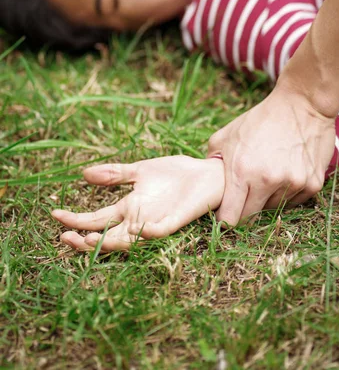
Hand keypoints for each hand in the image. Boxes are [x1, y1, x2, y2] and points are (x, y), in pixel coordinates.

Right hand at [52, 155, 223, 251]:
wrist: (208, 173)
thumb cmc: (176, 173)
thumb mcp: (140, 170)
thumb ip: (115, 174)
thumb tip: (83, 174)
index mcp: (129, 207)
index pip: (97, 218)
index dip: (76, 219)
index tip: (55, 214)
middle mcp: (139, 218)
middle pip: (107, 236)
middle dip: (85, 240)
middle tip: (66, 237)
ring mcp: (156, 221)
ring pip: (128, 241)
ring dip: (110, 242)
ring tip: (88, 239)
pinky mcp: (175, 220)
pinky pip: (160, 231)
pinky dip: (150, 233)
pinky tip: (137, 229)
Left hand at [208, 83, 336, 225]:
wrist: (302, 104)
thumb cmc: (260, 119)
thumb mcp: (227, 134)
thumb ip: (212, 160)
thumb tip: (207, 182)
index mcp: (241, 171)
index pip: (230, 218)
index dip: (225, 219)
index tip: (225, 212)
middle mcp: (267, 181)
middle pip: (251, 218)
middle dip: (245, 209)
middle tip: (246, 193)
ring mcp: (292, 184)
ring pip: (275, 209)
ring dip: (269, 198)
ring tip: (270, 173)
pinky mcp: (312, 184)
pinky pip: (295, 201)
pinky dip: (288, 192)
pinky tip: (286, 171)